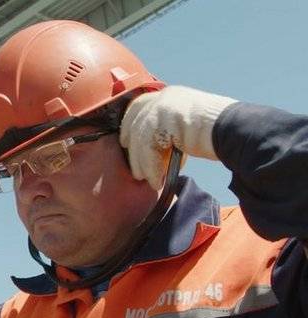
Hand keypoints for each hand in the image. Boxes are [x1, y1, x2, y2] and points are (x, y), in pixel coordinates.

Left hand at [120, 85, 236, 189]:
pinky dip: (151, 167)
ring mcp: (163, 107)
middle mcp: (164, 97)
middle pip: (135, 121)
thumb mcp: (189, 124)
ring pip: (139, 138)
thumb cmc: (220, 132)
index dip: (130, 124)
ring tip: (145, 178)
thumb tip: (159, 148)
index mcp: (170, 95)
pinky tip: (156, 179)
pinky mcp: (165, 121)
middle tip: (134, 167)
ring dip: (141, 162)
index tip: (125, 141)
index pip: (139, 105)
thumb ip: (171, 129)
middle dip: (131, 145)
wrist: (235, 129)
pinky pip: (148, 148)